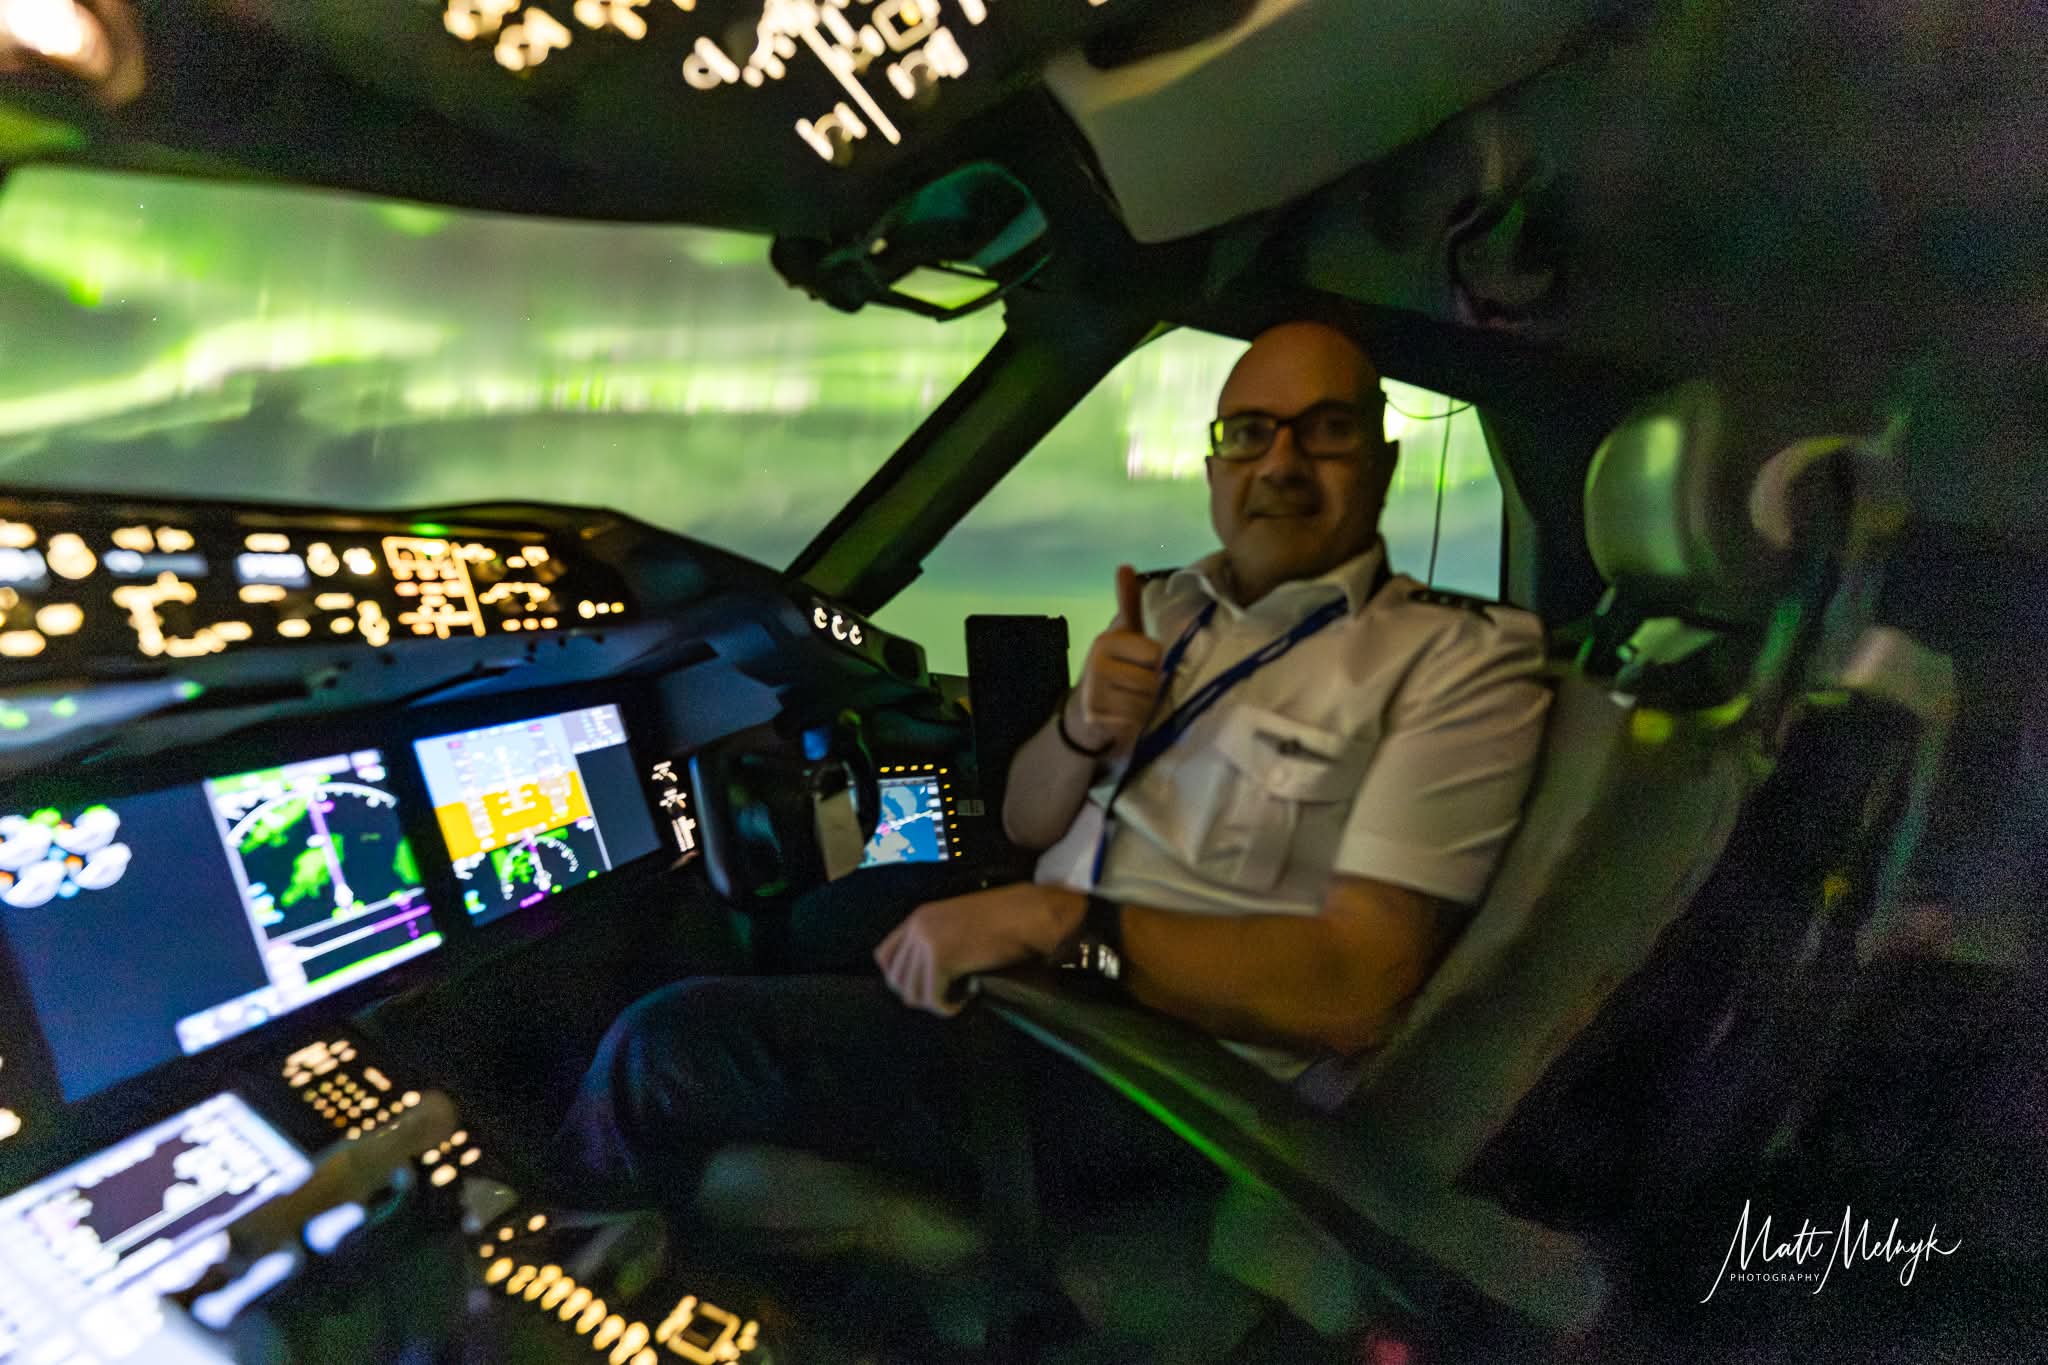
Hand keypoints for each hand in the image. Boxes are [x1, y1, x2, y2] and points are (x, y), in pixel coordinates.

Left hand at [875, 883, 1082, 1015]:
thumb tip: (922, 978)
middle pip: (896, 980)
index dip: (900, 979)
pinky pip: (934, 999)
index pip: (884, 957)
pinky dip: (949, 1007)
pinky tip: (967, 998)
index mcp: (918, 917)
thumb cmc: (1003, 919)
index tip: (924, 987)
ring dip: (936, 1002)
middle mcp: (916, 927)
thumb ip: (935, 942)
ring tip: (960, 996)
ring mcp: (926, 942)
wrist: (1026, 914)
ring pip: (913, 994)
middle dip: (920, 994)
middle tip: (948, 995)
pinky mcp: (941, 959)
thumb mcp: (957, 924)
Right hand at [1066, 564, 1163, 757]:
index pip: (1154, 653)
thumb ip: (1128, 602)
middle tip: (1132, 687)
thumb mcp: (1123, 634)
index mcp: (1106, 641)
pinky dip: (1134, 723)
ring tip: (1128, 702)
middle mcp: (1097, 664)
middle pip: (1152, 679)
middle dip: (1150, 687)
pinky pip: (1135, 721)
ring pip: (1146, 702)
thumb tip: (1125, 566)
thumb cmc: (1113, 668)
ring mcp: (1094, 692)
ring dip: (1144, 706)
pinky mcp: (1096, 717)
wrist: (1084, 712)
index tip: (1137, 664)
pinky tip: (1121, 717)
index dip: (1153, 662)